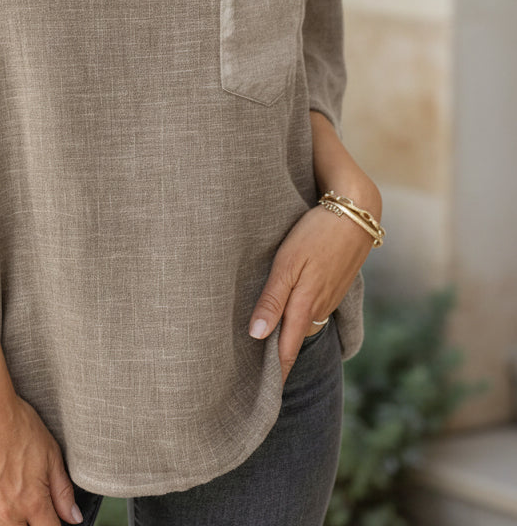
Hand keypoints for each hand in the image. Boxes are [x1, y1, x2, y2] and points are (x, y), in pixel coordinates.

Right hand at [0, 390, 82, 525]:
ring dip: (5, 525)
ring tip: (6, 504)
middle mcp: (8, 514)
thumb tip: (74, 518)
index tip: (49, 518)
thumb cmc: (15, 423)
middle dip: (28, 524)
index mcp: (34, 502)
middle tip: (26, 506)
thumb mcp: (50, 452)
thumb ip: (63, 490)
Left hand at [248, 203, 372, 383]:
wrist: (357, 213)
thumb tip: (257, 335)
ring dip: (290, 339)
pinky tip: (292, 318)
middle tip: (261, 381)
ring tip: (270, 353)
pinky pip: (315, 310)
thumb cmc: (315, 233)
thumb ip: (272, 298)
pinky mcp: (336, 284)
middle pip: (295, 341)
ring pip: (306, 325)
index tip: (264, 400)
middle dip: (281, 362)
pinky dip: (301, 320)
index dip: (275, 374)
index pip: (285, 349)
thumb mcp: (287, 262)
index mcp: (304, 304)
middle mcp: (319, 307)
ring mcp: (330, 296)